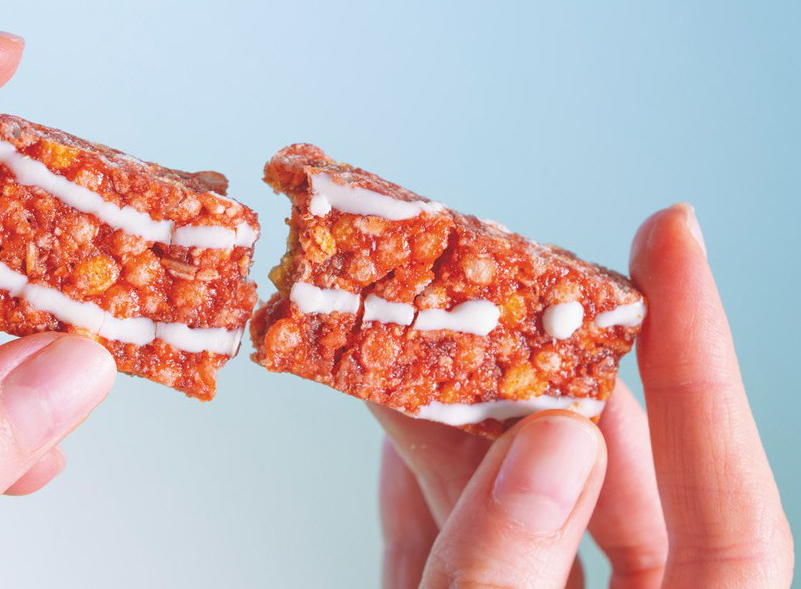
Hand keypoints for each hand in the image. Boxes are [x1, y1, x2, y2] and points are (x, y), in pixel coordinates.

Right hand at [371, 204, 794, 587]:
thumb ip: (510, 570)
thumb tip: (555, 440)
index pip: (730, 503)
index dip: (699, 361)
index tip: (668, 239)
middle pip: (607, 481)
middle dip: (539, 386)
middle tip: (497, 301)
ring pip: (522, 508)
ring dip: (459, 434)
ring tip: (414, 359)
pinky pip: (461, 547)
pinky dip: (426, 495)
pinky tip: (398, 440)